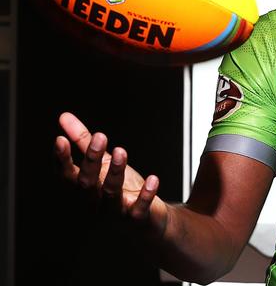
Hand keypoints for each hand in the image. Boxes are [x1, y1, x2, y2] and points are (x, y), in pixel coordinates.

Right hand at [54, 112, 167, 235]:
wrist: (147, 219)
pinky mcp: (136, 219)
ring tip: (121, 151)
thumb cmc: (121, 188)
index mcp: (83, 189)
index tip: (60, 140)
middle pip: (87, 183)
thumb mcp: (102, 162)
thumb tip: (64, 117)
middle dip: (92, 160)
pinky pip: (139, 209)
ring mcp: (114, 213)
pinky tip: (153, 179)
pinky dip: (145, 195)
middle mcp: (94, 203)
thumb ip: (83, 141)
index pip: (66, 175)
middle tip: (100, 137)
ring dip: (116, 172)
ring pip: (111, 194)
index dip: (61, 160)